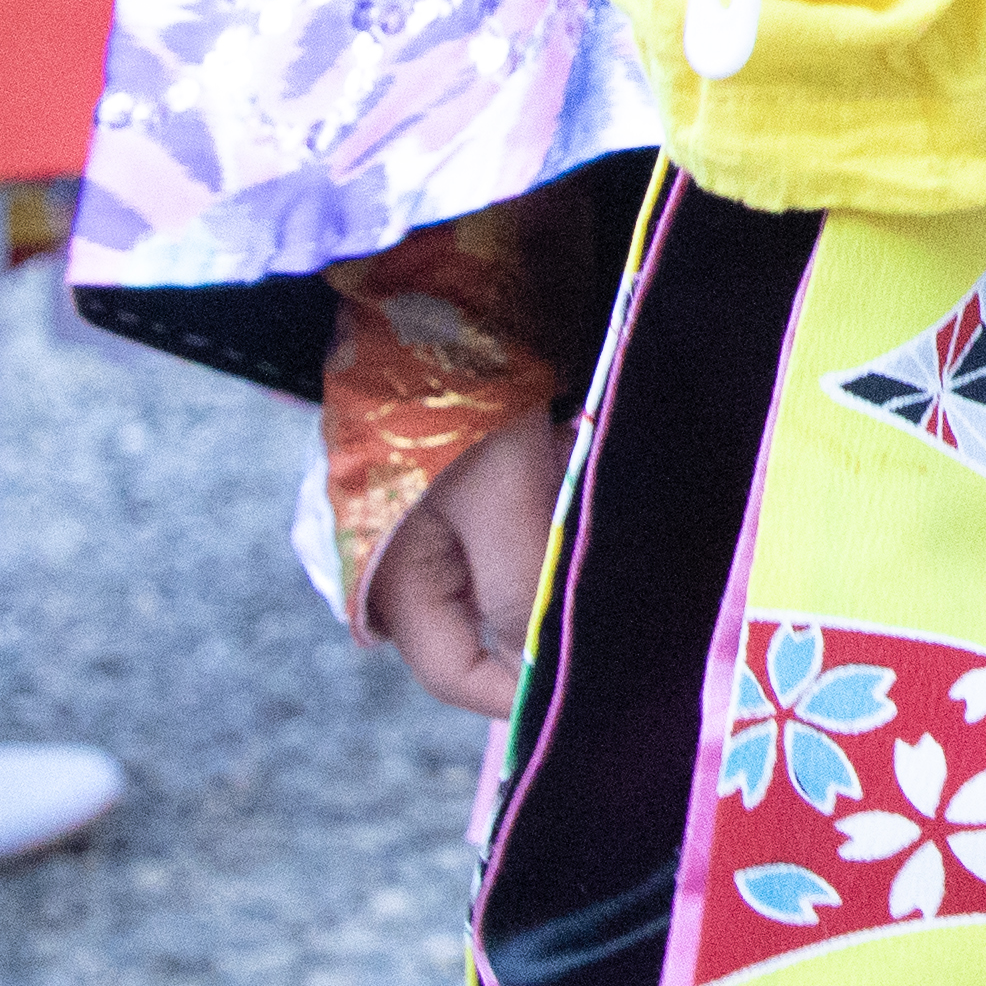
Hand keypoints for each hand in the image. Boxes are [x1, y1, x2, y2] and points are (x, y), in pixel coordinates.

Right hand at [361, 410, 565, 714]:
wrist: (437, 296)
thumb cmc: (460, 399)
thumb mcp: (502, 502)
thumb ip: (521, 591)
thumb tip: (547, 670)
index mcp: (390, 584)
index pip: (457, 675)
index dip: (521, 689)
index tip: (592, 673)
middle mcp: (398, 564)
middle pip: (488, 624)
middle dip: (549, 599)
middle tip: (595, 558)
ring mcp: (423, 523)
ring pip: (511, 569)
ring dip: (553, 541)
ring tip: (572, 471)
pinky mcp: (453, 483)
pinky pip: (514, 519)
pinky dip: (548, 499)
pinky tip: (563, 445)